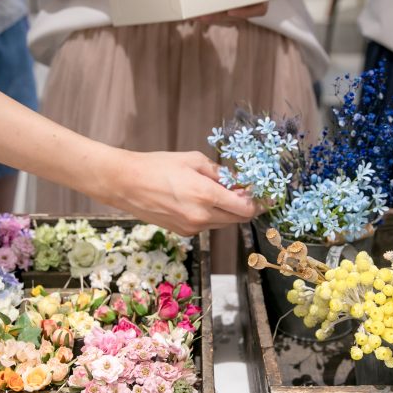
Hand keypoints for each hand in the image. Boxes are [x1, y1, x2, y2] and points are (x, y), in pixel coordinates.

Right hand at [99, 150, 257, 235]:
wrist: (126, 184)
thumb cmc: (158, 166)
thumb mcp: (193, 160)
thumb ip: (219, 172)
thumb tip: (237, 182)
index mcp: (206, 195)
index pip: (245, 208)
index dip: (259, 203)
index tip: (266, 196)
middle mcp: (201, 216)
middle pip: (238, 219)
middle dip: (246, 207)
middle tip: (245, 192)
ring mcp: (192, 227)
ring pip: (223, 223)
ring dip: (228, 211)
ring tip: (221, 193)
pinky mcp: (184, 232)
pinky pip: (208, 226)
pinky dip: (212, 215)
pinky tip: (202, 201)